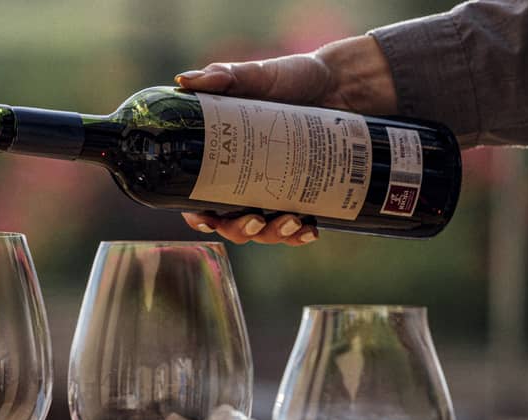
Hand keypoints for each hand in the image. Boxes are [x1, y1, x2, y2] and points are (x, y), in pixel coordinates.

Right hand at [175, 35, 396, 245]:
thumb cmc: (293, 77)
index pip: (200, 197)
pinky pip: (297, 227)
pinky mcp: (306, 194)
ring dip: (272, 235)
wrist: (341, 83)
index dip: (198, 216)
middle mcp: (247, 181)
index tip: (204, 219)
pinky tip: (310, 230)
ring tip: (290, 221)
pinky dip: (300, 234)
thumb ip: (224, 76)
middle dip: (239, 230)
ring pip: (264, 231)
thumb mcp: (258, 75)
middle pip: (231, 223)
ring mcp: (276, 191)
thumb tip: (185, 81)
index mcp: (226, 159)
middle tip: (254, 220)